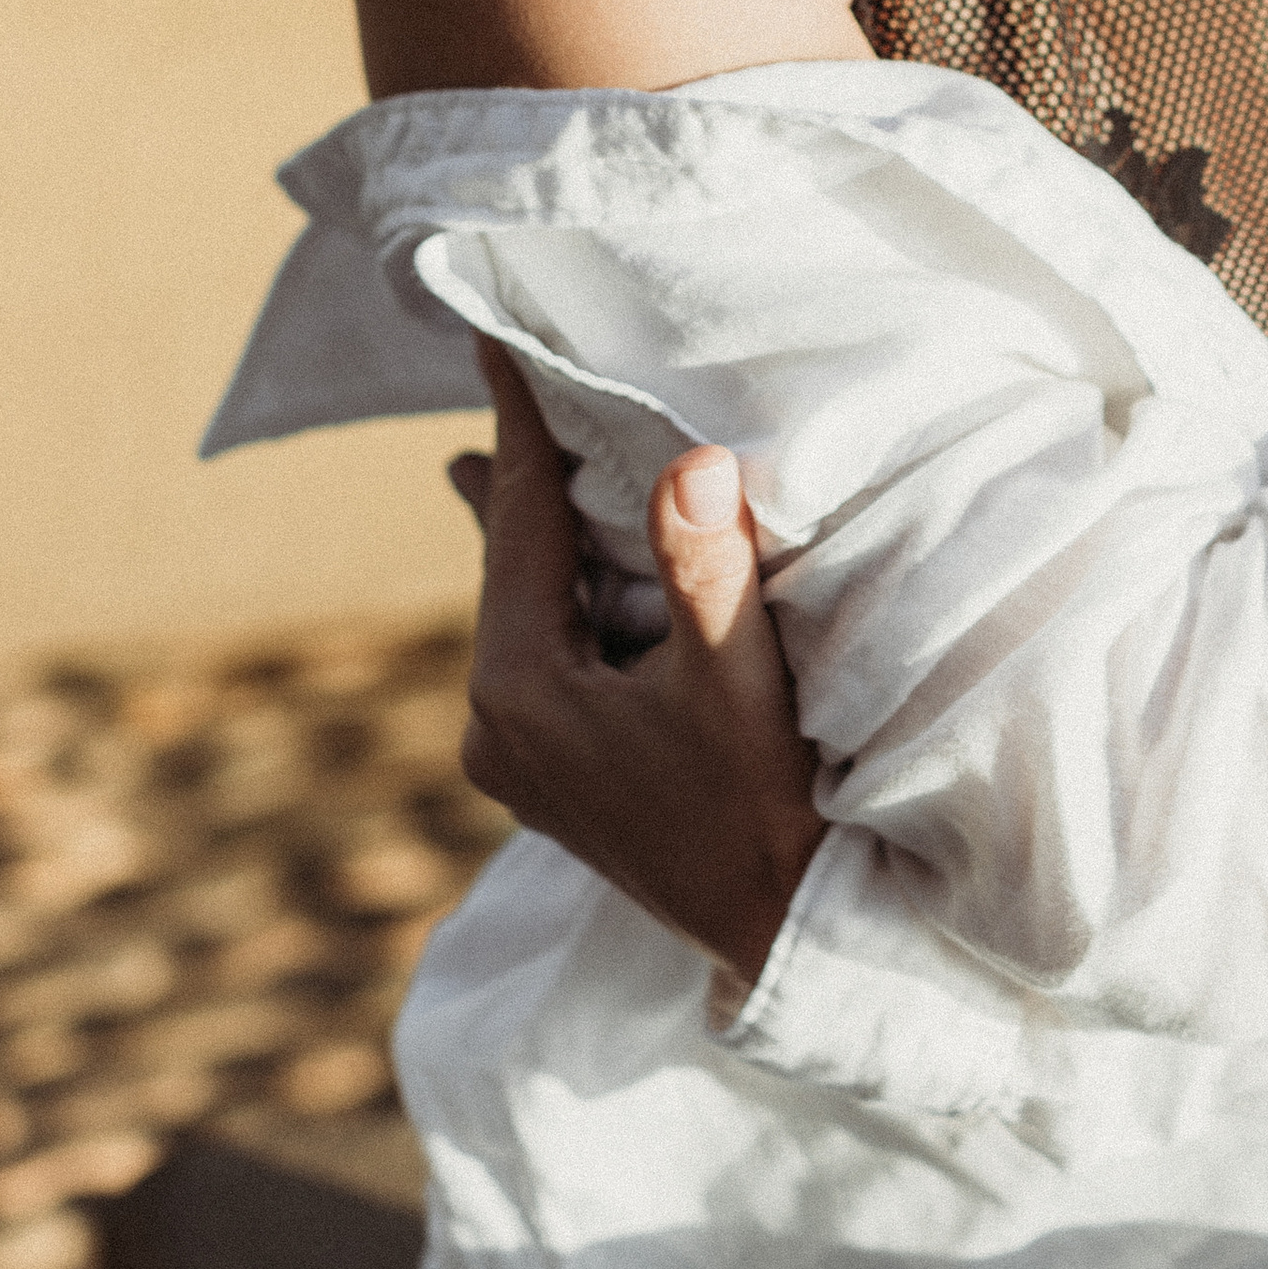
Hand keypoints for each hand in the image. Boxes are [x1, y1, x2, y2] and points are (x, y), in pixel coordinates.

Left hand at [448, 344, 822, 990]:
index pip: (518, 523)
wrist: (779, 935)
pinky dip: (551, 589)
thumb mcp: (739, 683)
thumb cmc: (766, 808)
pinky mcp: (551, 773)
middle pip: (506, 561)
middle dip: (514, 470)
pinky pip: (537, 646)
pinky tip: (550, 569)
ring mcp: (517, 756)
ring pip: (520, 605)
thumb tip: (690, 463)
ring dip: (532, 530)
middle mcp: (495, 724)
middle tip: (495, 371)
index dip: (516, 422)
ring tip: (489, 456)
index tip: (494, 334)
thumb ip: (707, 572)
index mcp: (520, 690)